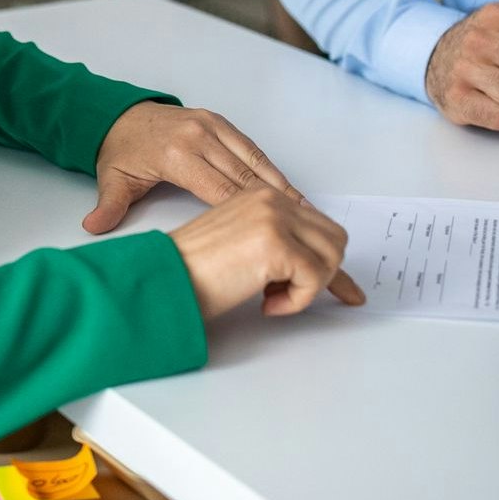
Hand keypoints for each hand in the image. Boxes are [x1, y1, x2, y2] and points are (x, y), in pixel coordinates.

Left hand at [89, 102, 302, 231]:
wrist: (118, 114)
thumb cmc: (120, 150)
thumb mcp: (112, 179)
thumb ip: (109, 207)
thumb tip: (92, 230)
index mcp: (176, 154)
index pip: (219, 190)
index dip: (244, 213)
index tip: (269, 233)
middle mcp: (198, 135)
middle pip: (243, 175)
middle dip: (272, 203)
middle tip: (300, 227)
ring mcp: (211, 125)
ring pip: (253, 159)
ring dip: (279, 185)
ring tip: (304, 210)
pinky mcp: (218, 121)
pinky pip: (249, 146)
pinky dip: (269, 167)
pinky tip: (286, 187)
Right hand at [169, 187, 364, 317]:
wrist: (164, 278)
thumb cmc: (192, 268)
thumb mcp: (243, 242)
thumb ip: (278, 240)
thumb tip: (319, 263)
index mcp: (263, 194)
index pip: (318, 224)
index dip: (322, 261)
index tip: (324, 288)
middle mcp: (271, 199)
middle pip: (334, 239)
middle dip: (318, 273)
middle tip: (281, 293)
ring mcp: (274, 219)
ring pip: (331, 257)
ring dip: (308, 287)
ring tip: (271, 299)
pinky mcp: (275, 245)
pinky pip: (314, 279)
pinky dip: (297, 302)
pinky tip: (266, 305)